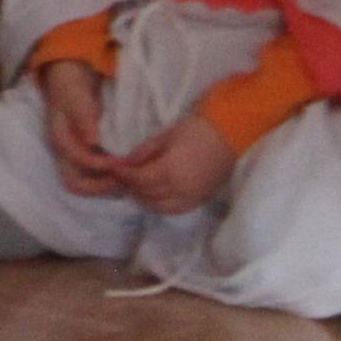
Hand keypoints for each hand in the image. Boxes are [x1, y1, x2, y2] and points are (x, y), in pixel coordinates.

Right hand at [38, 61, 119, 196]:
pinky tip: (128, 170)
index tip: (124, 161)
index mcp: (60, 139)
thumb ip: (83, 116)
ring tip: (130, 177)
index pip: (79, 163)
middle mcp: (65, 153)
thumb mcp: (75, 96)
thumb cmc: (72, 86)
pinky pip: (98, 176)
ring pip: (87, 184)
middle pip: (76, 184)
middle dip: (102, 186)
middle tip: (126, 178)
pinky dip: (112, 178)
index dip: (102, 166)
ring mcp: (76, 156)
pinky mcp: (89, 156)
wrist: (70, 78)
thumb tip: (93, 141)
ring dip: (108, 185)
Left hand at [106, 112, 232, 216]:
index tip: (111, 168)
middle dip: (131, 187)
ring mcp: (193, 198)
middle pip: (148, 196)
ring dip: (145, 199)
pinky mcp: (202, 200)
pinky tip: (153, 195)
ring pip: (161, 208)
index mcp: (171, 172)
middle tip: (121, 177)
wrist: (228, 135)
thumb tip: (123, 163)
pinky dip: (161, 205)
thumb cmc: (195, 130)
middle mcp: (182, 190)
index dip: (123, 175)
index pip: (139, 180)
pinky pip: (176, 210)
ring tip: (135, 185)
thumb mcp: (164, 137)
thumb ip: (143, 153)